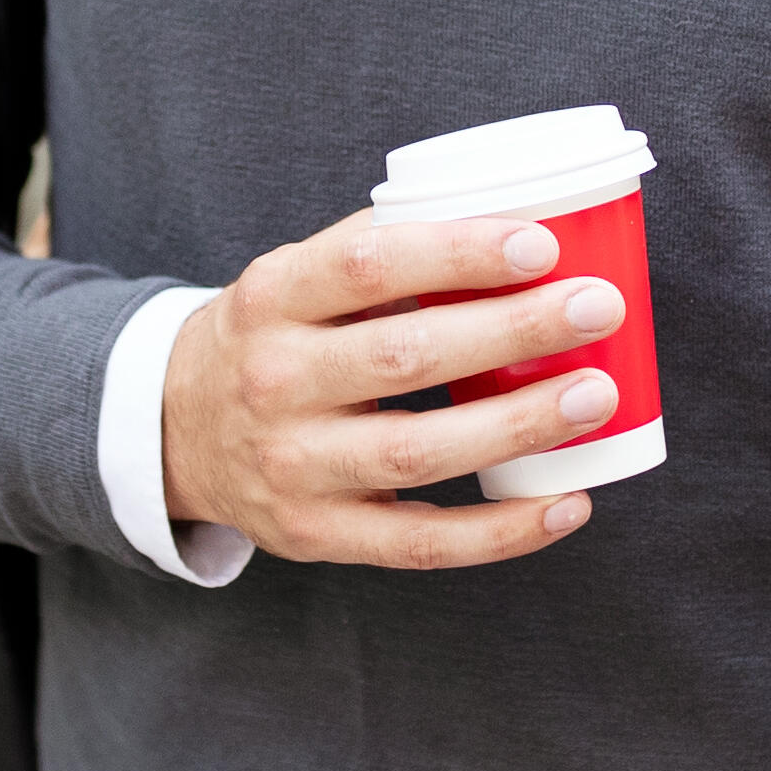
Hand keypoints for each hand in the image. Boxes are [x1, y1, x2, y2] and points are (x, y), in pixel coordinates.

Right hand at [158, 208, 630, 568]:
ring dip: (518, 425)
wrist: (174, 432)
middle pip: (404, 358)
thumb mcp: (291, 279)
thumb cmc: (270, 340)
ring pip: (417, 451)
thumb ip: (378, 251)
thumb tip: (516, 226)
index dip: (456, 253)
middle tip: (597, 308)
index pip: (366, 266)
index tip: (540, 244)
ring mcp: (291, 467)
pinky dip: (502, 531)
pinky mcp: (315, 536)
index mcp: (270, 298)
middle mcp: (272, 382)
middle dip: (513, 331)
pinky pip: (420, 543)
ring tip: (595, 396)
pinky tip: (568, 504)